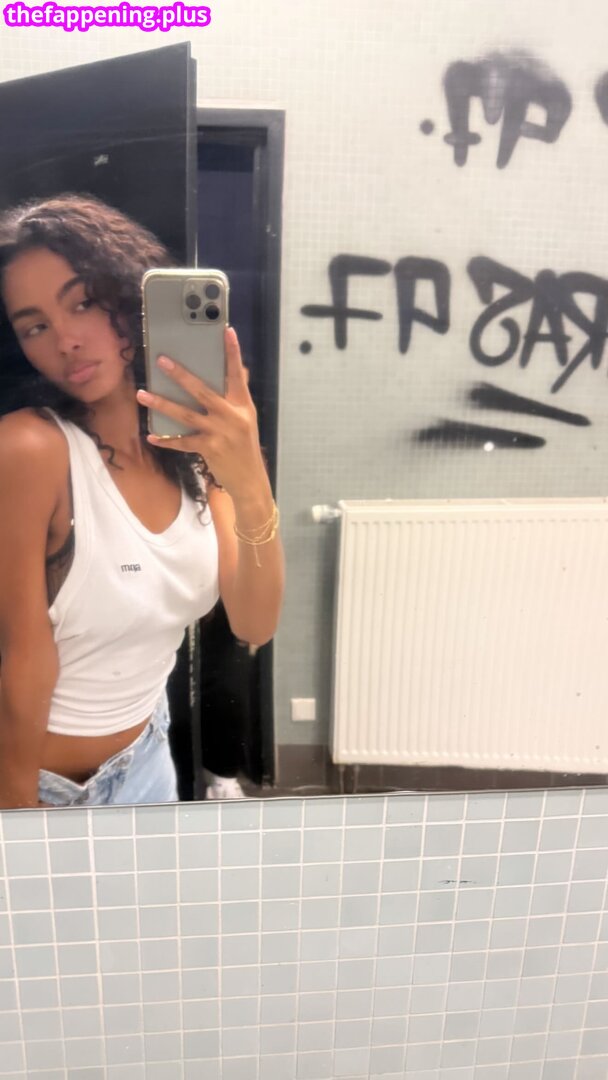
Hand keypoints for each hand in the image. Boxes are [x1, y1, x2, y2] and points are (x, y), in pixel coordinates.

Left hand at [137, 328, 267, 499]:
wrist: (249, 478)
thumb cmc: (245, 446)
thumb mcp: (246, 419)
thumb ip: (236, 398)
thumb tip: (236, 372)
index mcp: (242, 405)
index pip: (237, 374)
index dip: (233, 352)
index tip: (226, 331)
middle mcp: (231, 416)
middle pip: (202, 391)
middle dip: (180, 375)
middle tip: (162, 361)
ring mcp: (219, 432)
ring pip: (185, 415)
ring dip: (161, 404)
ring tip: (142, 394)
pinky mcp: (209, 448)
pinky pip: (182, 442)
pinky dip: (166, 439)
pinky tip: (151, 436)